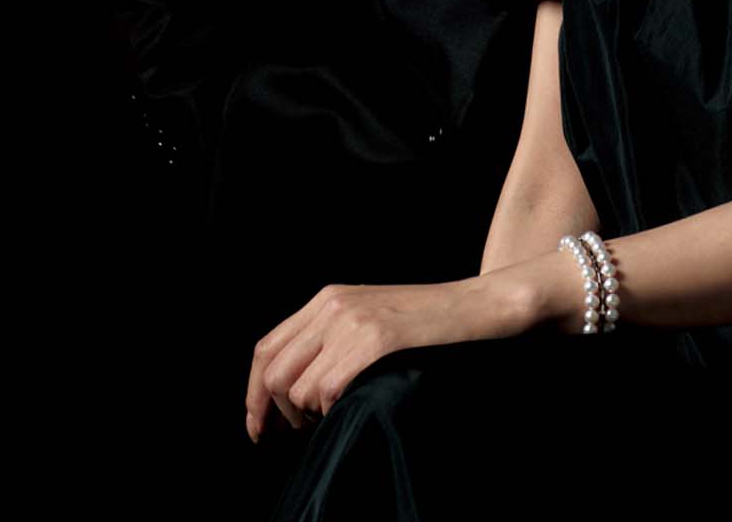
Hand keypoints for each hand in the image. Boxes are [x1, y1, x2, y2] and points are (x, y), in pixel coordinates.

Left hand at [244, 273, 533, 441]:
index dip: (254, 394)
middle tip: (297, 433)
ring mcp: (353, 319)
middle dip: (276, 413)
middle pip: (273, 371)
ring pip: (296, 386)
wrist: (477, 305)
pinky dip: (329, 408)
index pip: (266, 348)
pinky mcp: (376, 337)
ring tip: (333, 415)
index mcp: (327, 298)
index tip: (259, 428)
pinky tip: (349, 405)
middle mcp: (333, 304)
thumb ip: (331, 339)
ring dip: (308, 414)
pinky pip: (327, 387)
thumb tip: (290, 389)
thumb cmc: (427, 323)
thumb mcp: (369, 319)